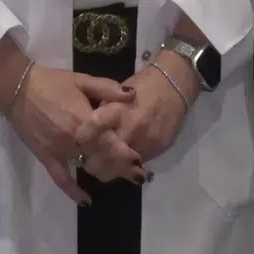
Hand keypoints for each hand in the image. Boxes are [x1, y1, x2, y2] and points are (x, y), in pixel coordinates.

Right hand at [7, 65, 143, 203]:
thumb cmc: (53, 83)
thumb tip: (133, 95)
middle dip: (122, 167)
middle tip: (139, 176)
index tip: (141, 162)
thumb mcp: (84, 81)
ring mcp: (59, 150)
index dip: (127, 154)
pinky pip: (60, 178)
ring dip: (104, 173)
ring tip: (122, 180)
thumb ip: (109, 89)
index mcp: (86, 120)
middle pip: (103, 158)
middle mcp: (75, 139)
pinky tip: (86, 201)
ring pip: (87, 167)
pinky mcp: (46, 157)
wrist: (18, 88)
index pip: (111, 142)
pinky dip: (72, 191)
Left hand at [83, 52, 197, 166]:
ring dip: (108, 168)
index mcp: (119, 110)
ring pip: (119, 168)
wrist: (175, 85)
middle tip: (88, 159)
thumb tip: (86, 134)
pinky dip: (126, 165)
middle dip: (91, 162)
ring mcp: (147, 141)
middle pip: (104, 157)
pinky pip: (136, 166)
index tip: (78, 142)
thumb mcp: (117, 93)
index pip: (93, 128)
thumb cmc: (142, 86)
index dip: (82, 138)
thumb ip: (102, 114)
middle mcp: (133, 128)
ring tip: (105, 161)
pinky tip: (124, 157)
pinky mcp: (159, 149)